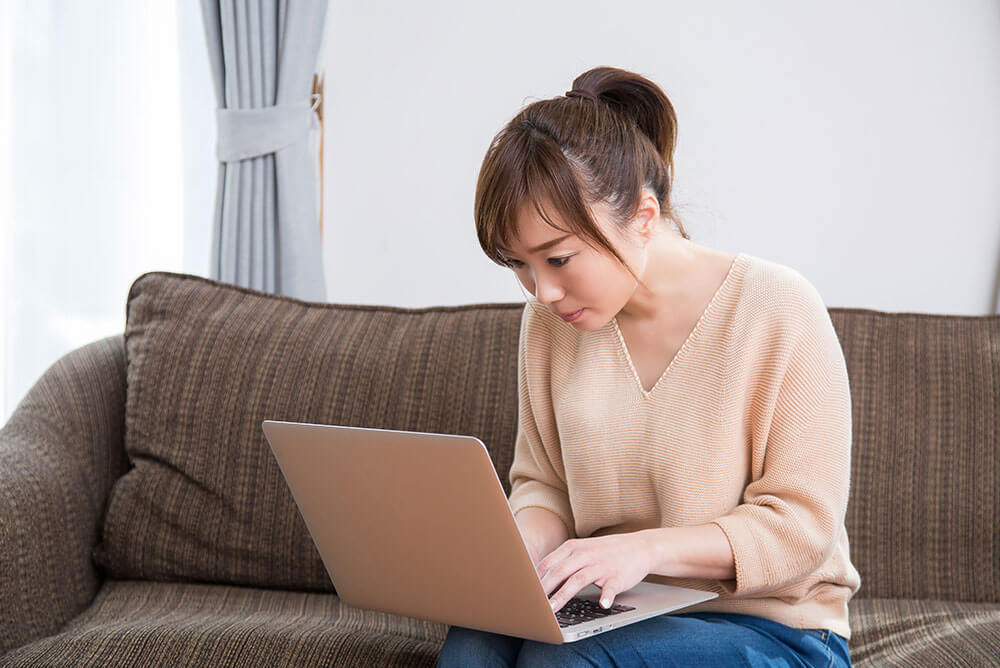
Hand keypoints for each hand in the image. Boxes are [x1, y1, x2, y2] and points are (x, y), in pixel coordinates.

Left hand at [538, 531, 652, 613]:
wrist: (640, 547)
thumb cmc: (606, 552)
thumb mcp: (582, 550)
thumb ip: (563, 561)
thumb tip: (539, 578)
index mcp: (574, 547)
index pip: (549, 563)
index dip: (535, 579)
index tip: (523, 592)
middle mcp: (585, 554)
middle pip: (559, 571)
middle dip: (544, 589)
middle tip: (532, 604)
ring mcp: (602, 565)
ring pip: (578, 579)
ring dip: (563, 595)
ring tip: (552, 609)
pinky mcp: (618, 576)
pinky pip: (610, 587)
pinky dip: (606, 596)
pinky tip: (602, 605)